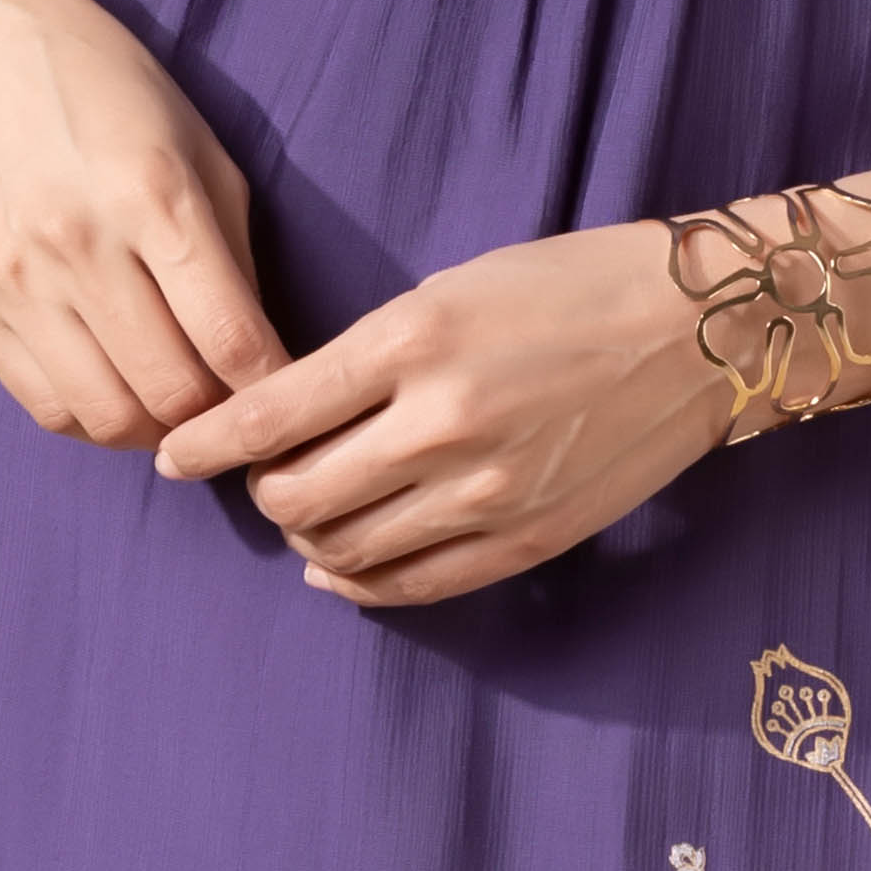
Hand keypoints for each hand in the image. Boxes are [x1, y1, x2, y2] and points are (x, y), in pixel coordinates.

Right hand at [0, 0, 283, 447]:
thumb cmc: (112, 90)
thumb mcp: (201, 148)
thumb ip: (233, 255)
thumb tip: (259, 357)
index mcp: (153, 195)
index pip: (231, 339)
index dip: (275, 388)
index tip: (294, 398)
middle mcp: (79, 244)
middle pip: (172, 392)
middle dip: (221, 418)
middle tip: (239, 409)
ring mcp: (16, 281)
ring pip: (107, 417)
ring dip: (158, 432)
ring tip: (181, 410)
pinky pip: (45, 405)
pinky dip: (94, 419)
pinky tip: (119, 393)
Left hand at [155, 218, 723, 605]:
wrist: (696, 328)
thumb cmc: (570, 284)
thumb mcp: (453, 287)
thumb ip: (371, 354)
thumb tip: (291, 418)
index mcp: (412, 338)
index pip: (269, 413)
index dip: (206, 444)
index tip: (174, 453)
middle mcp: (438, 421)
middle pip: (295, 493)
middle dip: (259, 491)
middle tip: (258, 476)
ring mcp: (484, 490)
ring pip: (344, 548)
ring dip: (306, 537)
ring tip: (304, 514)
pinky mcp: (523, 540)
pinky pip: (411, 587)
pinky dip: (358, 585)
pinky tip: (341, 568)